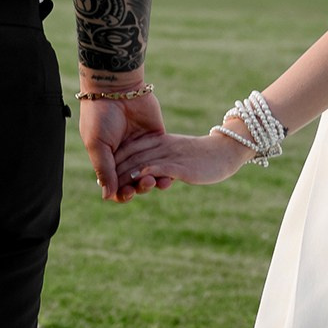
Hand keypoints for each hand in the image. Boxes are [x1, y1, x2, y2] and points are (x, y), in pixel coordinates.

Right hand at [78, 82, 167, 202]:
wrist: (116, 87)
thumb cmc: (99, 115)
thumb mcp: (97, 144)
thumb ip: (104, 169)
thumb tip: (107, 196)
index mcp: (108, 160)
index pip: (116, 185)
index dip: (121, 193)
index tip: (126, 193)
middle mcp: (125, 157)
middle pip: (134, 182)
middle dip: (139, 188)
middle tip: (144, 184)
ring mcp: (142, 148)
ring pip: (151, 172)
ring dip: (154, 181)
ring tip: (157, 182)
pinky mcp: (157, 138)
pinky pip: (163, 158)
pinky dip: (166, 168)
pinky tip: (169, 175)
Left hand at [116, 127, 249, 193]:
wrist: (225, 152)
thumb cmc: (202, 158)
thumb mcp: (178, 158)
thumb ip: (161, 163)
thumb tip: (145, 174)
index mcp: (159, 142)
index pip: (131, 149)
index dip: (115, 161)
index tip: (103, 175)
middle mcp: (160, 146)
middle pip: (131, 156)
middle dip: (115, 171)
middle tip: (102, 184)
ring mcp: (169, 154)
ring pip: (140, 162)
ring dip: (124, 175)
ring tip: (111, 185)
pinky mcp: (178, 164)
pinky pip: (157, 166)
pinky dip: (143, 173)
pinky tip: (132, 179)